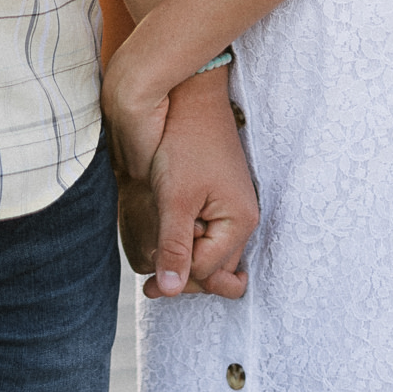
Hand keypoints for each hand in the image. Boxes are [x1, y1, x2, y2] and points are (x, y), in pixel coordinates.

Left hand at [110, 68, 256, 299]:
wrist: (192, 100)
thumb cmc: (185, 144)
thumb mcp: (176, 198)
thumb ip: (174, 245)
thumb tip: (169, 291)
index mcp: (239, 222)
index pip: (208, 271)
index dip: (178, 279)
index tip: (148, 285)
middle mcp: (244, 220)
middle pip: (217, 270)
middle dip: (186, 277)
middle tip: (149, 283)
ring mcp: (236, 209)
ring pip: (215, 255)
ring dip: (187, 262)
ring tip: (156, 263)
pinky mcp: (223, 199)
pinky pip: (211, 236)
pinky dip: (190, 244)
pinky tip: (169, 242)